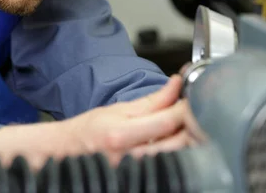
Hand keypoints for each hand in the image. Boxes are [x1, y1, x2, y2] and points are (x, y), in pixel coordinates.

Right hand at [0, 75, 193, 168]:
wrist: (66, 153)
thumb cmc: (88, 130)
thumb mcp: (116, 110)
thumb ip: (150, 101)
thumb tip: (175, 86)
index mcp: (121, 135)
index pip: (167, 121)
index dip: (187, 107)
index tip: (194, 97)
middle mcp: (130, 156)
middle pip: (178, 142)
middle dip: (194, 125)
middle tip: (200, 112)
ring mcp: (137, 171)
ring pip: (178, 157)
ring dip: (189, 140)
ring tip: (191, 127)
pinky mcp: (142, 178)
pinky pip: (169, 166)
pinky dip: (179, 154)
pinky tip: (180, 144)